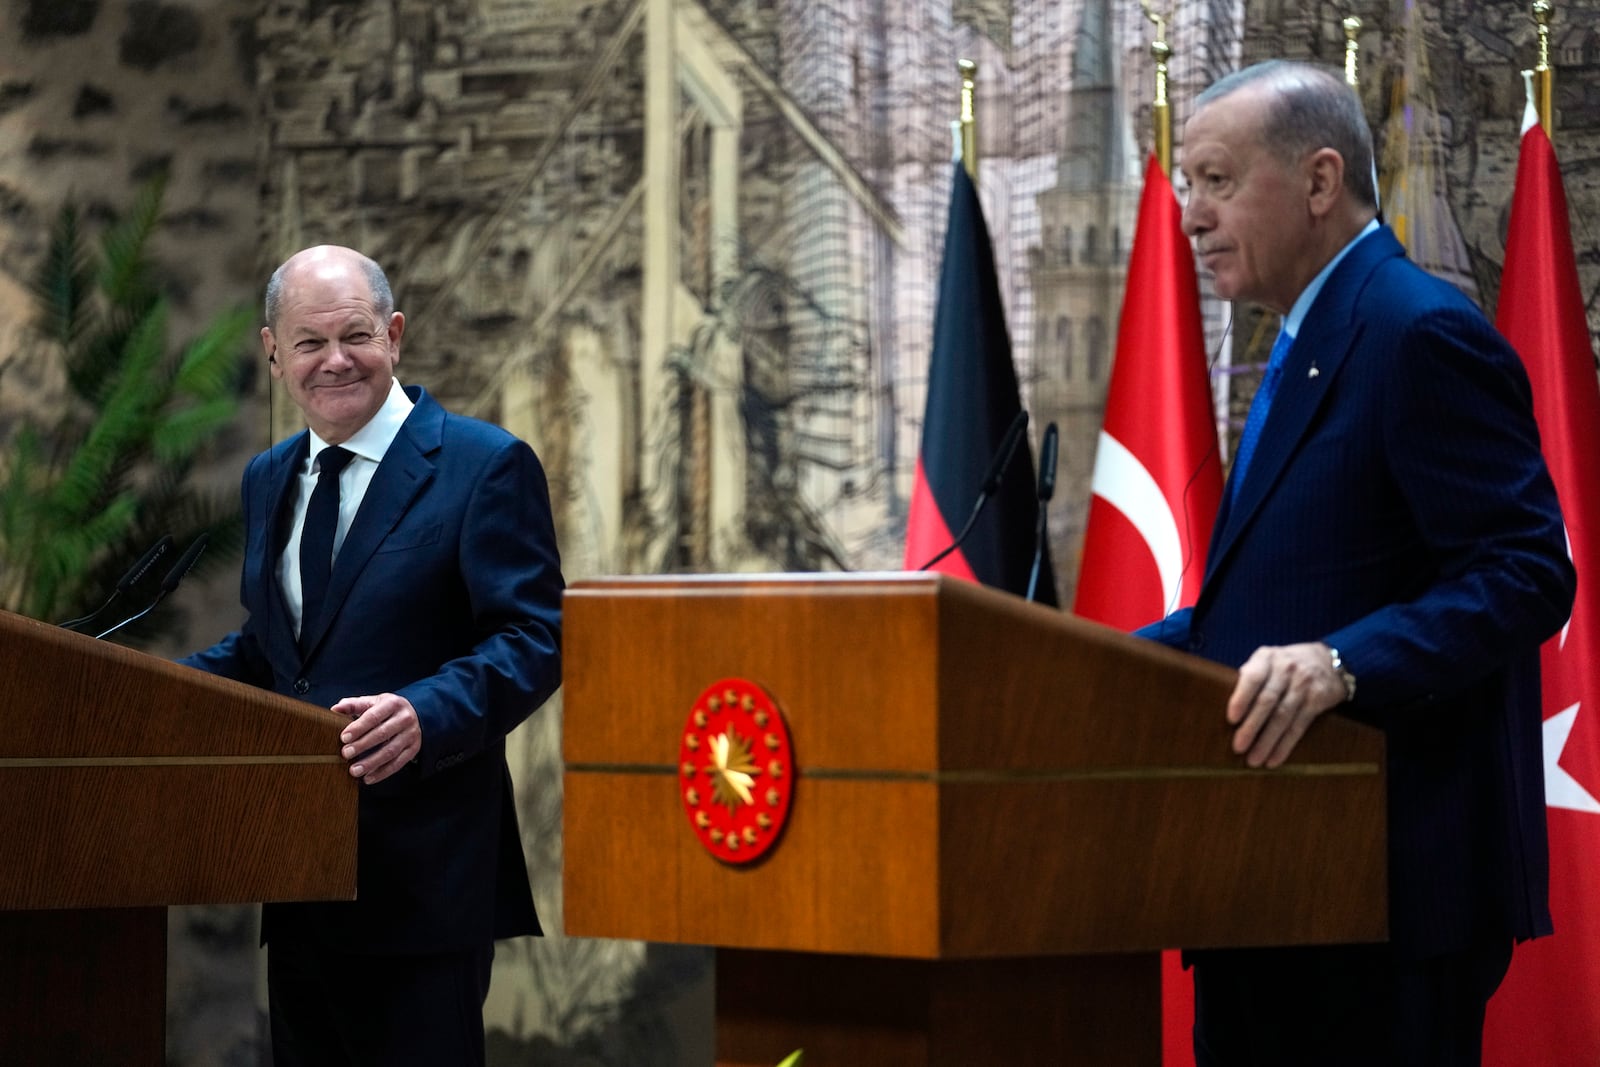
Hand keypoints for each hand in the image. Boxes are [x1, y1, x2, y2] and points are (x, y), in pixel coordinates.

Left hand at [332, 692, 421, 784]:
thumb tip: (335, 709)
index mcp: (393, 704)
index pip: (374, 716)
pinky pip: (398, 763)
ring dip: (371, 762)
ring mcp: (411, 734)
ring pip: (391, 751)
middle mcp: (405, 718)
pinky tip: (368, 778)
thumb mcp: (373, 702)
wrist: (414, 714)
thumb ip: (353, 705)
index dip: (358, 727)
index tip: (344, 738)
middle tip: (345, 754)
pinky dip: (382, 772)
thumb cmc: (386, 710)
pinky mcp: (413, 749)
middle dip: (363, 745)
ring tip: (355, 770)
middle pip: (383, 733)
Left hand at [1226, 642, 1348, 768]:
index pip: (1253, 678)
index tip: (1231, 719)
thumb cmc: (1285, 665)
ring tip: (1254, 760)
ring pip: (1283, 717)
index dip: (1242, 698)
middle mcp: (1286, 669)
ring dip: (1267, 742)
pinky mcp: (1317, 701)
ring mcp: (1303, 685)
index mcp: (1267, 658)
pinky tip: (1274, 759)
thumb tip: (1223, 699)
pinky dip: (1285, 745)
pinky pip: (1298, 727)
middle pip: (1267, 701)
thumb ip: (1249, 675)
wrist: (1329, 661)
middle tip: (1238, 747)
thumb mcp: (1267, 659)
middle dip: (1251, 727)